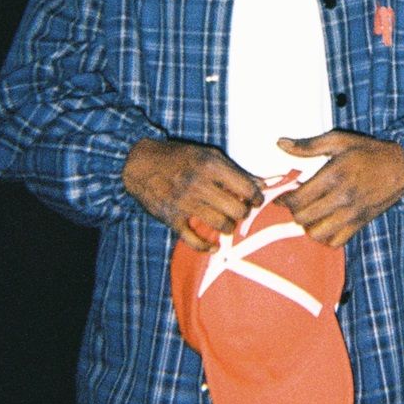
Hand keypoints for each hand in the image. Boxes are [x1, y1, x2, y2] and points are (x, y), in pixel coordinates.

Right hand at [122, 139, 261, 251]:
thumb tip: (263, 183)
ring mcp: (185, 203)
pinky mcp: (172, 219)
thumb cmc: (178, 157)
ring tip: (226, 223)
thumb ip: (235, 170)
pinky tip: (213, 246)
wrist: (140, 163)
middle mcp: (199, 184)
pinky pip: (195, 241)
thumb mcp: (208, 155)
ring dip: (228, 227)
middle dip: (242, 213)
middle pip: (237, 210)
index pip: (246, 187)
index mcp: (211, 165)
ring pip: (221, 225)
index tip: (256, 201)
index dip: (256, 197)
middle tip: (239, 211)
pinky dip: (207, 247)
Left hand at [275, 131, 403, 248]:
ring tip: (311, 215)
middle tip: (297, 204)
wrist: (401, 166)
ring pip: (317, 234)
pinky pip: (336, 242)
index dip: (285, 200)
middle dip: (295, 212)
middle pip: (304, 218)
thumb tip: (281, 144)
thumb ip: (308, 146)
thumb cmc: (368, 151)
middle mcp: (341, 197)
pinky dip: (326, 237)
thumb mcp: (338, 141)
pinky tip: (325, 224)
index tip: (284, 196)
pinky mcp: (360, 223)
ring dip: (309, 226)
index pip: (298, 199)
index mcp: (333, 175)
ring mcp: (351, 213)